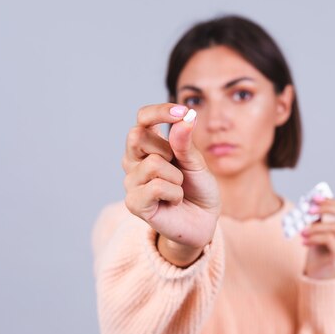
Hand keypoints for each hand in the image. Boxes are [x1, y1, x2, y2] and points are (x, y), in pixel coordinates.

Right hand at [122, 103, 220, 264]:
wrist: (203, 222)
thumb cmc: (198, 189)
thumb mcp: (196, 162)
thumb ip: (186, 142)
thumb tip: (184, 117)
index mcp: (149, 144)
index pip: (143, 118)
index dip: (159, 112)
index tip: (182, 111)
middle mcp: (134, 160)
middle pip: (137, 135)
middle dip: (168, 148)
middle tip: (179, 166)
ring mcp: (131, 181)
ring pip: (153, 163)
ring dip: (177, 176)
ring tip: (178, 188)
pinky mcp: (134, 202)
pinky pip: (156, 186)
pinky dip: (174, 193)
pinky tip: (175, 200)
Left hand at [301, 195, 334, 279]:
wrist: (317, 289)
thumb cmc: (317, 264)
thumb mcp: (317, 239)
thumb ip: (318, 224)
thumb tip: (311, 204)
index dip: (333, 202)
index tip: (315, 197)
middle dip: (328, 207)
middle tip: (309, 208)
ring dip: (315, 226)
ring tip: (301, 231)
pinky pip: (330, 240)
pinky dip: (314, 237)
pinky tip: (303, 241)